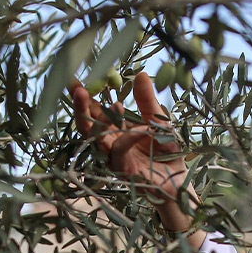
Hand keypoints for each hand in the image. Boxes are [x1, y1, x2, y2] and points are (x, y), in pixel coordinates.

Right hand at [69, 72, 190, 225]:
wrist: (177, 179)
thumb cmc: (165, 151)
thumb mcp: (157, 120)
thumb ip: (146, 100)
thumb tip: (139, 74)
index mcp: (114, 130)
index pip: (94, 111)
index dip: (85, 96)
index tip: (74, 79)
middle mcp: (108, 143)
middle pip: (87, 125)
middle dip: (81, 107)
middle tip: (78, 88)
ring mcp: (113, 158)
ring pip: (97, 139)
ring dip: (98, 121)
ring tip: (105, 103)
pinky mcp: (122, 170)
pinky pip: (120, 150)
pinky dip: (129, 137)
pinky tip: (142, 128)